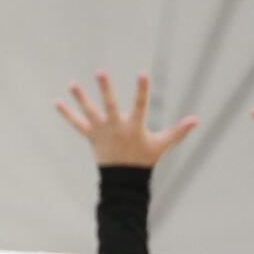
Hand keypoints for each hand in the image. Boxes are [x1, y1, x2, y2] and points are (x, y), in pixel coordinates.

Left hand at [55, 71, 197, 166]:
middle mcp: (116, 128)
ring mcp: (101, 132)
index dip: (141, 90)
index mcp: (134, 127)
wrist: (124, 181)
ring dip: (80, 98)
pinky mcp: (91, 136)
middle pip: (110, 106)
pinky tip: (56, 102)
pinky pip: (77, 124)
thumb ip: (178, 132)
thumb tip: (197, 120)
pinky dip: (67, 114)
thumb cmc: (144, 160)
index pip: (140, 105)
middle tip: (100, 71)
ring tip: (71, 83)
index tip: (142, 73)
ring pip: (89, 113)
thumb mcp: (162, 145)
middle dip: (105, 89)